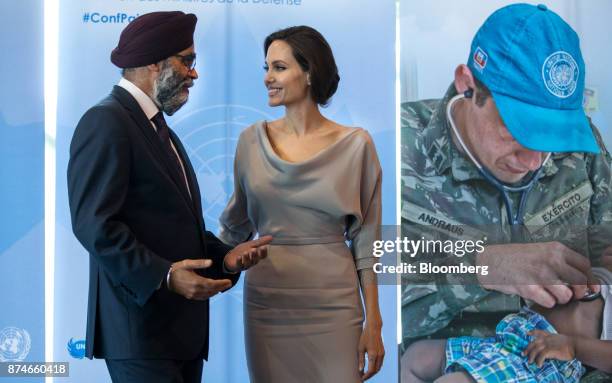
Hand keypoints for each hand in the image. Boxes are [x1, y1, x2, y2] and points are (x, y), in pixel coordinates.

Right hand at [168, 259, 231, 299]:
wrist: (166, 278)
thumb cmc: (177, 269)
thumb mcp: (188, 263)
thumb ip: (200, 263)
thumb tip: (211, 262)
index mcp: (196, 281)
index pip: (212, 284)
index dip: (221, 283)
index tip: (228, 282)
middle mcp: (195, 290)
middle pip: (212, 290)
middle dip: (221, 287)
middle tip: (229, 284)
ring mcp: (192, 294)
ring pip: (208, 295)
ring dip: (216, 291)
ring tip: (223, 287)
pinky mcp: (190, 296)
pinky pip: (203, 297)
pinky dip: (209, 295)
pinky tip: (213, 291)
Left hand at [224, 235, 272, 272]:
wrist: (230, 256)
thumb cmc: (243, 250)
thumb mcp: (251, 244)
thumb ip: (260, 242)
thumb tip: (271, 237)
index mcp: (256, 257)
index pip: (262, 256)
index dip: (263, 252)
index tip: (264, 246)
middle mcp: (252, 262)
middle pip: (256, 260)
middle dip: (255, 255)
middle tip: (254, 249)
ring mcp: (245, 265)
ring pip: (248, 263)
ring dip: (247, 258)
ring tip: (246, 252)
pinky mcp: (238, 266)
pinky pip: (239, 265)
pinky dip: (239, 261)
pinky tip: (239, 257)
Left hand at [358, 319, 384, 380]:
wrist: (374, 328)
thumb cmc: (365, 337)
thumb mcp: (360, 348)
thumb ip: (360, 360)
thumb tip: (360, 370)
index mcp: (373, 354)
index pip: (371, 370)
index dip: (366, 376)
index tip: (361, 378)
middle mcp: (379, 355)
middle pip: (376, 370)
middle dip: (370, 375)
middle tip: (363, 377)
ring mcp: (382, 354)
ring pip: (379, 367)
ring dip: (373, 372)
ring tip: (366, 373)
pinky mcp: (383, 352)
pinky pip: (380, 363)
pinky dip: (376, 367)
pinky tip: (370, 367)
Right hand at [476, 242, 592, 307]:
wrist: (489, 260)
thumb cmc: (514, 257)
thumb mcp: (539, 250)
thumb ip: (559, 261)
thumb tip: (578, 278)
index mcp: (555, 249)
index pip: (585, 265)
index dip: (589, 279)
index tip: (587, 287)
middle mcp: (551, 260)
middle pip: (580, 282)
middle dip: (577, 292)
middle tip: (569, 294)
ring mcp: (541, 275)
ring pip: (566, 296)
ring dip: (559, 298)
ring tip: (549, 294)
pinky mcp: (530, 288)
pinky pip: (550, 302)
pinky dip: (546, 302)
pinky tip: (537, 295)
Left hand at [523, 330, 575, 366]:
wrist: (575, 345)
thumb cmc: (570, 344)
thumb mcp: (559, 340)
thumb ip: (553, 341)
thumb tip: (549, 347)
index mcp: (549, 336)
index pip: (539, 332)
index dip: (532, 332)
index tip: (527, 333)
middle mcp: (546, 339)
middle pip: (533, 343)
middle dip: (527, 349)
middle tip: (523, 354)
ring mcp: (548, 344)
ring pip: (536, 349)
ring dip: (531, 356)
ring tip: (530, 362)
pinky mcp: (551, 350)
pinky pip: (542, 355)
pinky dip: (539, 360)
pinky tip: (539, 364)